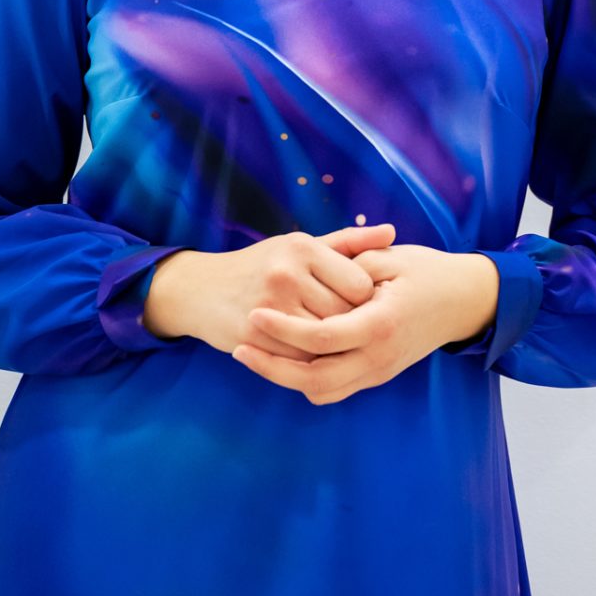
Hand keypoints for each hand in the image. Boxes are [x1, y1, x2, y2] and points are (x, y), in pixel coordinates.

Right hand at [144, 222, 397, 356]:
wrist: (202, 290)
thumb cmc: (263, 265)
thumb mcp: (302, 246)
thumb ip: (350, 242)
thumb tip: (393, 233)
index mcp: (303, 248)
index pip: (360, 284)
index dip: (368, 301)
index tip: (364, 306)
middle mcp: (287, 274)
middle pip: (344, 314)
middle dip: (353, 326)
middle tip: (356, 330)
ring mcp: (269, 307)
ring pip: (325, 341)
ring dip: (334, 347)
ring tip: (337, 343)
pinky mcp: (254, 337)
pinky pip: (299, 359)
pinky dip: (311, 361)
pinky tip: (312, 354)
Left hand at [233, 242, 499, 404]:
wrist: (465, 301)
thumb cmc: (427, 272)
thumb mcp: (390, 258)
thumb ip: (350, 266)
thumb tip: (311, 274)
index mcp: (380, 324)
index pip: (321, 338)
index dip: (283, 329)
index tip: (254, 314)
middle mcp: (378, 356)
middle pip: (314, 379)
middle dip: (273, 368)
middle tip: (241, 348)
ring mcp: (379, 371)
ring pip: (322, 391)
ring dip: (286, 378)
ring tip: (255, 354)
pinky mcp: (377, 374)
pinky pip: (335, 389)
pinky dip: (307, 379)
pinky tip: (287, 357)